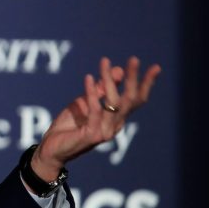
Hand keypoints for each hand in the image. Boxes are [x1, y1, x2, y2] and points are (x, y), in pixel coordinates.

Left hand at [31, 56, 160, 180]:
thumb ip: (101, 89)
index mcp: (117, 118)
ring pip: (113, 102)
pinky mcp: (92, 134)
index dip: (146, 84)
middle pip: (130, 100)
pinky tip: (89, 78)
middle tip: (134, 59)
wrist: (52, 148)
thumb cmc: (70, 125)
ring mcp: (105, 131)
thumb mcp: (85, 102)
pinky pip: (95, 109)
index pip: (136, 100)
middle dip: (133, 78)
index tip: (156, 67)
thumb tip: (118, 70)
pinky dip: (92, 92)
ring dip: (109, 80)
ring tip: (104, 62)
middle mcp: (115, 126)